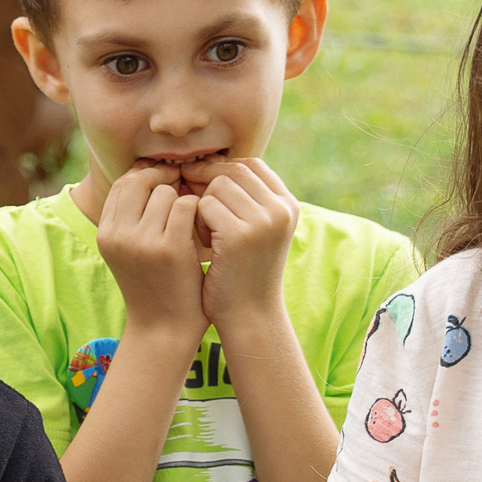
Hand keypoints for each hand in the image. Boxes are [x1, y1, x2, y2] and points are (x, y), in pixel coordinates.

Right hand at [94, 164, 205, 344]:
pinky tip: (203, 230)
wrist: (164, 329)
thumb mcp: (129, 250)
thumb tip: (149, 170)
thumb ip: (133, 215)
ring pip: (168, 192)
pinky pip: (188, 206)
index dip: (147, 176)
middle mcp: (119, 235)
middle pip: (143, 181)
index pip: (123, 183)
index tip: (167, 182)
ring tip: (192, 221)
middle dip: (166, 182)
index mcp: (105, 233)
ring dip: (185, 200)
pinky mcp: (170, 248)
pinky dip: (199, 212)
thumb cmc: (153, 285)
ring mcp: (143, 241)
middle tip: (185, 194)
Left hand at [185, 158, 299, 340]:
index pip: (250, 164)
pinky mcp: (239, 235)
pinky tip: (205, 246)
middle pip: (232, 171)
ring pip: (216, 186)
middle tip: (194, 208)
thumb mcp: (254, 230)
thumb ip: (243, 199)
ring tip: (207, 235)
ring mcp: (262, 221)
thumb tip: (203, 164)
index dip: (221, 169)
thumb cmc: (244, 272)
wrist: (249, 316)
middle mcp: (280, 209)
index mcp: (287, 204)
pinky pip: (204, 206)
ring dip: (203, 206)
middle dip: (207, 183)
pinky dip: (197, 222)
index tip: (202, 185)